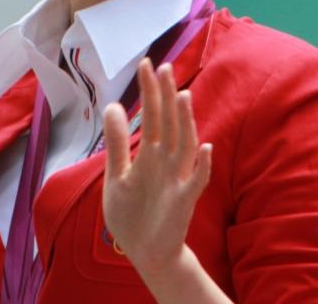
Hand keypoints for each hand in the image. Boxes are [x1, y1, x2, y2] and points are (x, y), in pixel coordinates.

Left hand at [102, 59, 211, 280]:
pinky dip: (202, 165)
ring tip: (183, 97)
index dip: (149, 91)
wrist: (145, 253)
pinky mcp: (183, 201)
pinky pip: (196, 181)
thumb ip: (117, 143)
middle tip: (163, 67)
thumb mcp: (117, 176)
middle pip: (168, 123)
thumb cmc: (133, 214)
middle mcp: (166, 161)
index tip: (145, 64)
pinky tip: (204, 148)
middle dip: (166, 97)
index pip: (151, 116)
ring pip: (184, 145)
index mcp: (150, 154)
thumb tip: (113, 106)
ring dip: (185, 122)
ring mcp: (177, 179)